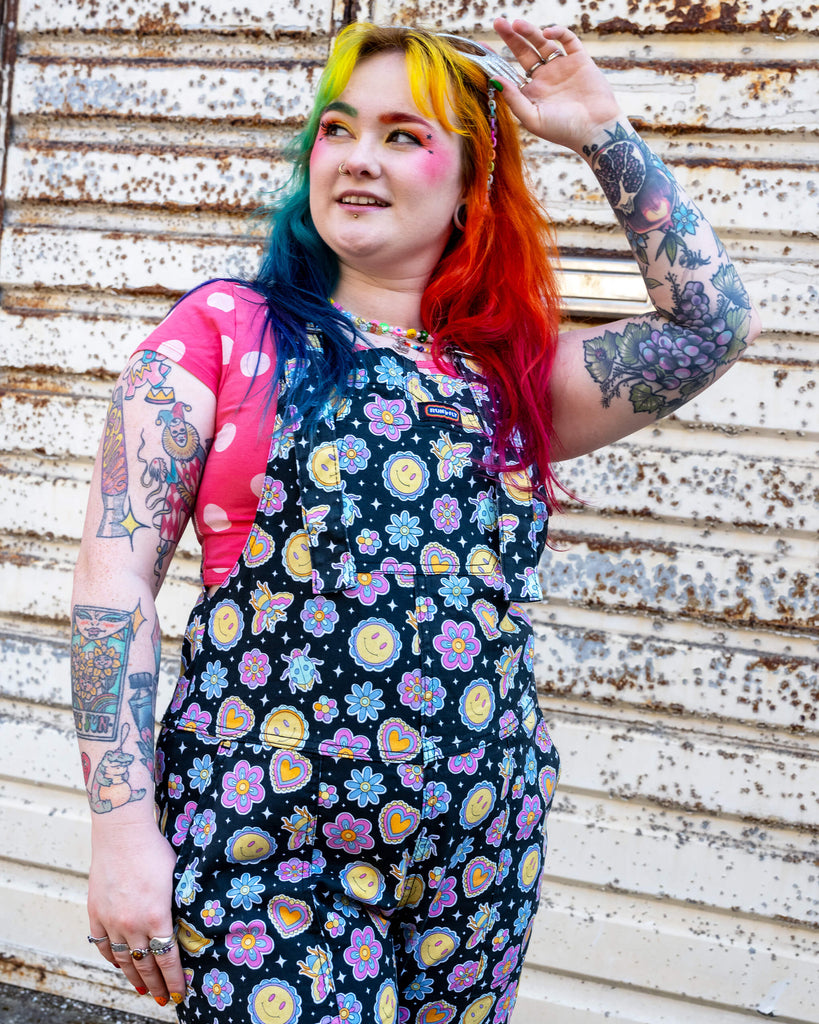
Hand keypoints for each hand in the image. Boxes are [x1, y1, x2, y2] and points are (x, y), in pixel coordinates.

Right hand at [87, 819, 185, 1006]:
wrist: (122, 834)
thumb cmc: (154, 851)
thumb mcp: (177, 879)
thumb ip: (178, 906)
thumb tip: (187, 926)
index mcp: (156, 915)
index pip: (167, 958)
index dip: (173, 979)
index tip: (179, 994)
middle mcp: (132, 923)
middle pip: (145, 964)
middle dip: (155, 985)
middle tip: (163, 999)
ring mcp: (111, 920)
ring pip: (123, 959)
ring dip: (133, 977)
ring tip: (142, 990)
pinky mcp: (96, 913)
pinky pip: (103, 945)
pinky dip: (112, 958)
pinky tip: (120, 965)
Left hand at [492, 18, 622, 154]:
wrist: (596, 130)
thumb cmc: (563, 131)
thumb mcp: (532, 118)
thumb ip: (513, 99)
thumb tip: (494, 78)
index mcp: (532, 92)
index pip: (510, 71)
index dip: (497, 59)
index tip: (482, 45)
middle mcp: (545, 77)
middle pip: (524, 51)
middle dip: (511, 36)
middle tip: (498, 22)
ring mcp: (561, 67)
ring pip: (542, 43)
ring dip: (529, 31)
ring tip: (516, 23)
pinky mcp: (579, 60)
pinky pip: (567, 40)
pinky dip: (557, 33)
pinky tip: (547, 33)